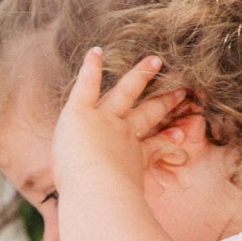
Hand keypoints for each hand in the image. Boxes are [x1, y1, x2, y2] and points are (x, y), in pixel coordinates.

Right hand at [51, 49, 185, 193]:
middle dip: (142, 73)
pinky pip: (157, 145)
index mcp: (78, 115)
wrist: (94, 188)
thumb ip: (74, 146)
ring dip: (165, 101)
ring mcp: (125, 135)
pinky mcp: (139, 156)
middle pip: (127, 90)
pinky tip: (179, 133)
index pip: (85, 85)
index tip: (97, 52)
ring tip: (180, 93)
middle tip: (157, 60)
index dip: (91, 67)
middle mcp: (105, 119)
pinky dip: (168, 139)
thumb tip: (87, 150)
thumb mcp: (60, 155)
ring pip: (149, 112)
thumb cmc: (68, 173)